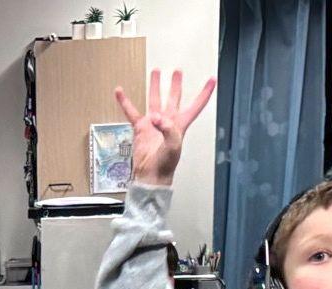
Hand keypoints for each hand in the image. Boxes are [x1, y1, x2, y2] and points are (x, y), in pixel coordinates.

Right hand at [114, 69, 217, 187]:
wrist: (151, 175)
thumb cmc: (166, 164)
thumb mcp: (173, 145)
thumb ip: (167, 129)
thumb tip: (155, 117)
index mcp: (181, 124)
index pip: (196, 105)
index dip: (205, 92)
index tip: (212, 79)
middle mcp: (168, 121)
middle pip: (174, 98)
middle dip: (176, 84)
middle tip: (177, 71)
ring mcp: (154, 123)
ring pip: (155, 100)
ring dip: (155, 86)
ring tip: (156, 72)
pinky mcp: (141, 128)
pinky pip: (132, 112)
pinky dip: (125, 102)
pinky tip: (120, 92)